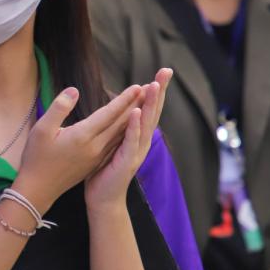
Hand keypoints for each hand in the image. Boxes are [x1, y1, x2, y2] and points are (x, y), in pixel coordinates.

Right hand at [12, 83, 143, 212]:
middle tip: (148, 91)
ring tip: (142, 104)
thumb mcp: (41, 130)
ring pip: (119, 134)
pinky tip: (128, 126)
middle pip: (119, 123)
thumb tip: (74, 91)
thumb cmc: (36, 158)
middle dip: (134, 106)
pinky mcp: (95, 162)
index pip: (108, 114)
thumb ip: (59, 108)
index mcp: (83, 137)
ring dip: (132, 118)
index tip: (137, 87)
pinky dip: (124, 131)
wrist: (38, 190)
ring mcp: (96, 156)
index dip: (123, 100)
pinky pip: (114, 143)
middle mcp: (95, 147)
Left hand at [85, 69, 171, 209]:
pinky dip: (135, 126)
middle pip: (153, 111)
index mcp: (137, 136)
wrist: (103, 199)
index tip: (162, 71)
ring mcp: (136, 152)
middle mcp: (142, 142)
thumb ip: (118, 126)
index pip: (149, 108)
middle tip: (166, 71)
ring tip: (153, 85)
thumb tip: (120, 108)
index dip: (155, 90)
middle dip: (159, 91)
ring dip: (150, 104)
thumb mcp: (112, 143)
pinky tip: (137, 112)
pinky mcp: (127, 162)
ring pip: (146, 124)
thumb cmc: (105, 170)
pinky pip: (131, 141)